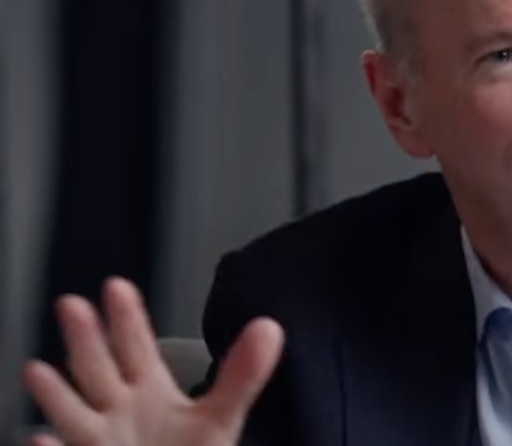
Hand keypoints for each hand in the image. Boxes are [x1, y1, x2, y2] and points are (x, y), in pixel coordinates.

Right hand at [21, 277, 282, 445]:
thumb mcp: (221, 417)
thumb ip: (244, 374)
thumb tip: (271, 327)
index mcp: (151, 394)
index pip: (136, 348)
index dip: (127, 319)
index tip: (117, 286)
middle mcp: (120, 414)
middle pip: (98, 370)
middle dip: (86, 339)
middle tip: (73, 304)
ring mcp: (102, 442)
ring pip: (73, 414)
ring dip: (56, 395)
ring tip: (37, 370)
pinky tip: (41, 439)